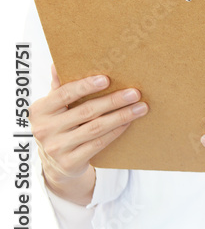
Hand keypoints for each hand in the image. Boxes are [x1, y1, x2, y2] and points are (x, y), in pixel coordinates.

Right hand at [29, 65, 147, 204]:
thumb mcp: (53, 107)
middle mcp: (45, 129)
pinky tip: (129, 122)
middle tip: (135, 93)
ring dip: (121, 116)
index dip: (85, 86)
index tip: (107, 79)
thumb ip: (58, 87)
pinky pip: (99, 144)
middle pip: (86, 111)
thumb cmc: (58, 126)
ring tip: (141, 107)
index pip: (64, 94)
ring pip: (95, 128)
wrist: (55, 165)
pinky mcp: (70, 162)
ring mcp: (57, 148)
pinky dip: (116, 131)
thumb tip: (57, 64)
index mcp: (39, 110)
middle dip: (113, 101)